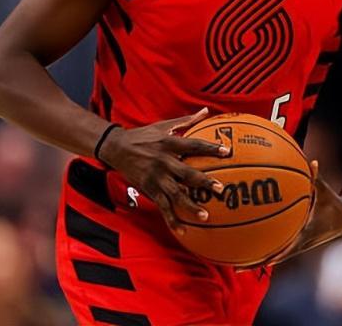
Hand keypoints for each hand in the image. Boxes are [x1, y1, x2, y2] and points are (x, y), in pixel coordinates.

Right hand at [98, 107, 227, 233]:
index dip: (210, 148)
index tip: (226, 151)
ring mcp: (156, 177)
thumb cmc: (143, 135)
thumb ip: (186, 121)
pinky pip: (162, 206)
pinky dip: (172, 219)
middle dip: (204, 182)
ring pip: (175, 194)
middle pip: (187, 173)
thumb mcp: (163, 125)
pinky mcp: (149, 189)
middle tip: (220, 189)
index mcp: (169, 143)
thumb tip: (205, 111)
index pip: (193, 145)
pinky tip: (183, 229)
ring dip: (190, 205)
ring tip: (205, 216)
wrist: (116, 148)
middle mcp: (164, 161)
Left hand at [238, 160, 341, 269]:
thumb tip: (312, 162)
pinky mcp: (296, 244)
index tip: (258, 259)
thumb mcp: (325, 191)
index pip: (288, 247)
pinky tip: (250, 250)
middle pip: (276, 258)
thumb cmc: (331, 203)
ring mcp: (297, 246)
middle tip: (237, 268)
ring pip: (275, 257)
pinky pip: (278, 250)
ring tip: (237, 266)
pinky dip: (265, 252)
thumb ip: (316, 177)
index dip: (274, 255)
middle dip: (257, 263)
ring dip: (258, 262)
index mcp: (306, 233)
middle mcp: (300, 243)